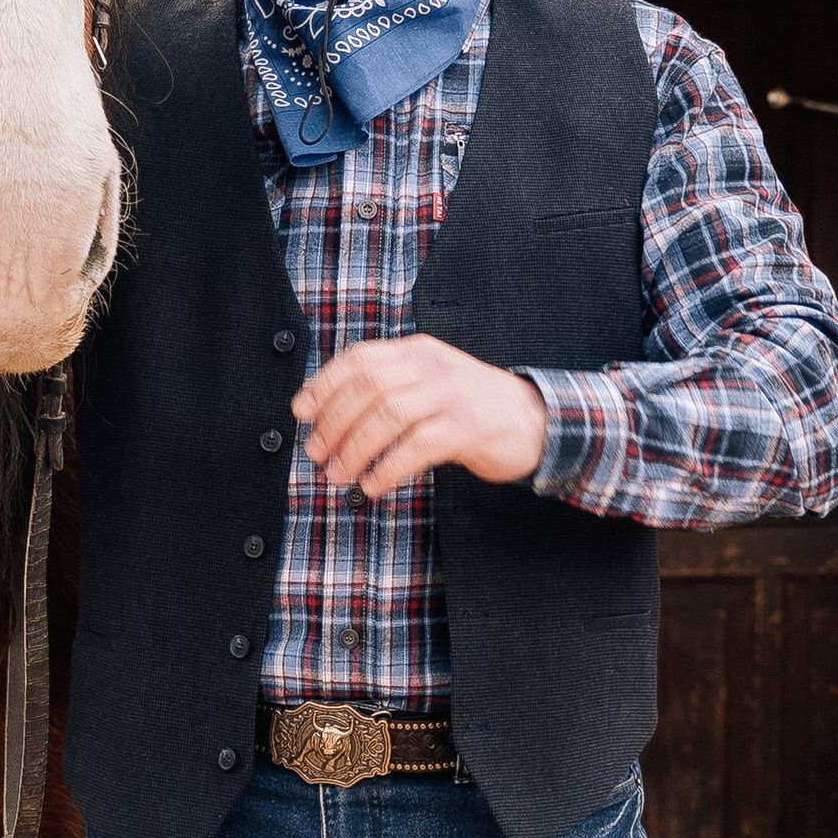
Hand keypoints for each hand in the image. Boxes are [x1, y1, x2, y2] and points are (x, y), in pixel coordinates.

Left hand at [292, 336, 546, 496]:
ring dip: (355, 448)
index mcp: (418, 352)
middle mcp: (432, 366)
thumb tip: (329, 417)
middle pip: (367, 387)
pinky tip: (373, 486)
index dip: (324, 385)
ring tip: (338, 474)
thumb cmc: (472, 409)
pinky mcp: (467, 427)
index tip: (301, 413)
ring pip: (387, 415)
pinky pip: (415, 446)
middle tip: (317, 453)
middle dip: (334, 422)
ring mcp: (451, 395)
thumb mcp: (430, 385)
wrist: (536, 421)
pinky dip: (387, 468)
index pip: (359, 359)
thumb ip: (390, 390)